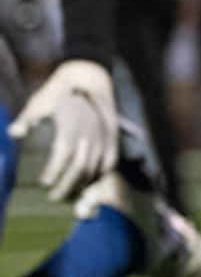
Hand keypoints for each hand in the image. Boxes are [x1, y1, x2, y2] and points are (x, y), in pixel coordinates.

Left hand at [10, 60, 121, 201]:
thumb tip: (13, 134)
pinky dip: (99, 175)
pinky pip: (108, 162)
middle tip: (53, 197)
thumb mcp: (38, 102)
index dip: (54, 170)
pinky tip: (88, 183)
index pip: (64, 152)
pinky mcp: (112, 138)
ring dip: (82, 184)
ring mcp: (103, 136)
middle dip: (67, 185)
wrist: (88, 79)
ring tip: (69, 194)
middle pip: (81, 166)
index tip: (43, 183)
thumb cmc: (58, 93)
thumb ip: (26, 119)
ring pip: (95, 167)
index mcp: (72, 123)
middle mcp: (90, 131)